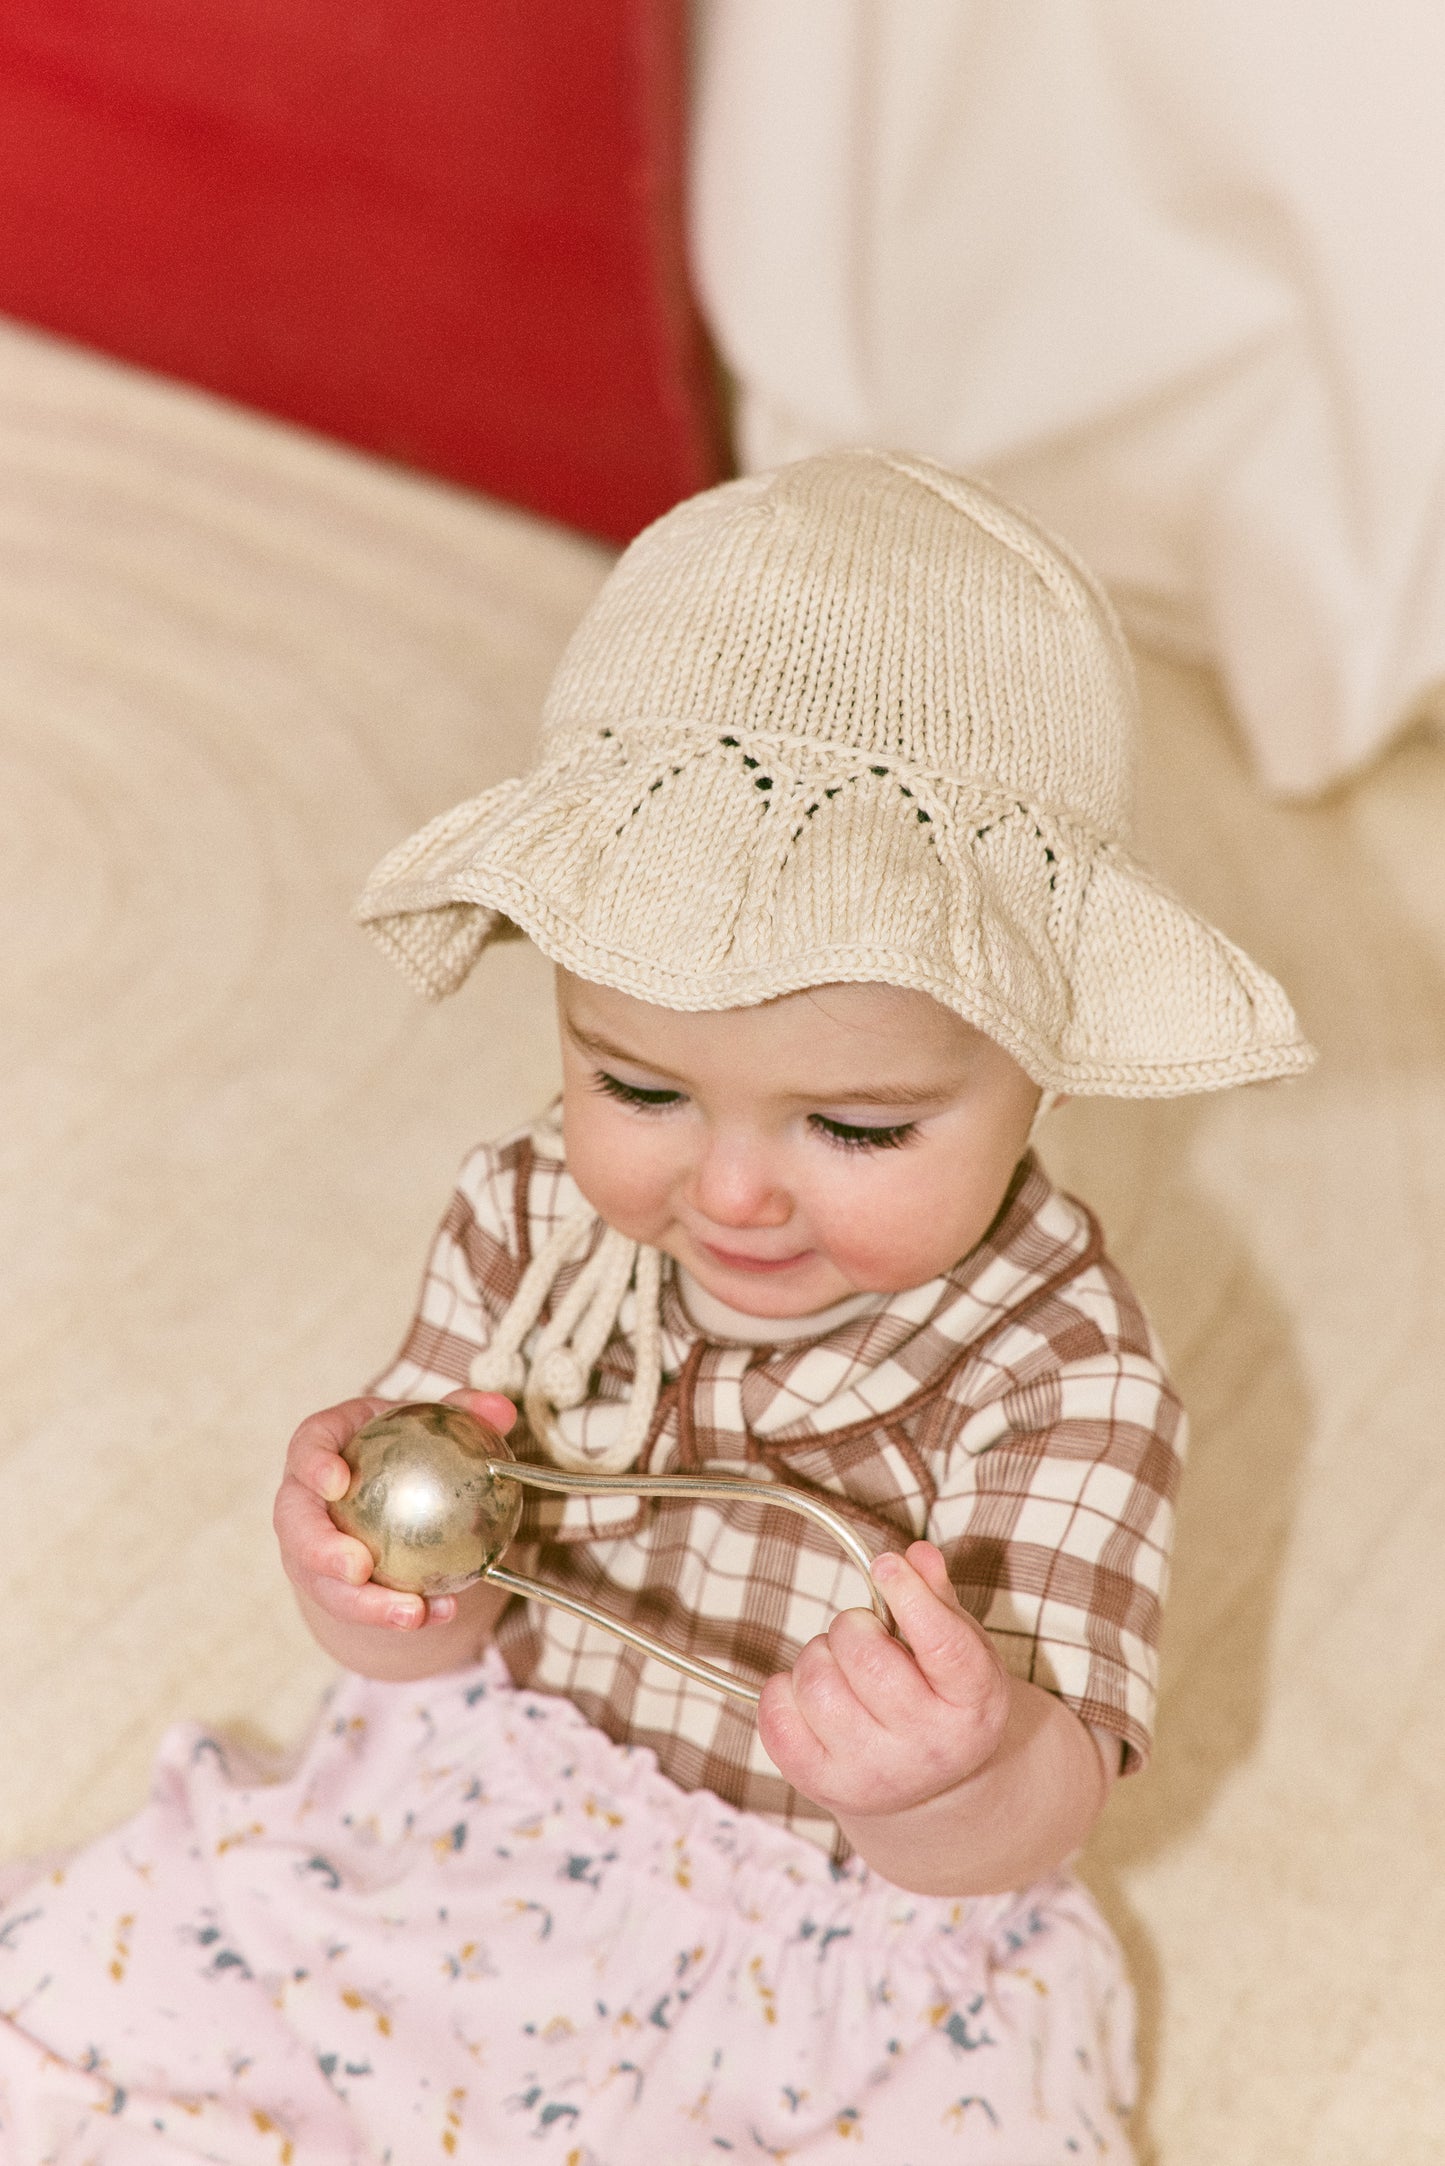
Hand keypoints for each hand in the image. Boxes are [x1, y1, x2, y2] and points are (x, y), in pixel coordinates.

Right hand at [272, 1390, 516, 1634]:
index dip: (313, 1466)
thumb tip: (501, 1410)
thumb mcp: (429, 1420)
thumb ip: (464, 1409)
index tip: (338, 1481)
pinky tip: (442, 1612)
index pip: (306, 1450)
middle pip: (297, 1530)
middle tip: (359, 1570)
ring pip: (325, 1584)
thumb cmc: (404, 1443)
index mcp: (320, 1449)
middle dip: (321, 1553)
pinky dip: (399, 1613)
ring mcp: (311, 1552)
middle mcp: (304, 1504)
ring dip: (366, 1605)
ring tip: (411, 1613)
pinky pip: (361, 1607)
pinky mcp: (333, 1588)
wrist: (386, 1489)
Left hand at [757, 1540, 1010, 1819]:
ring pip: (817, 1685)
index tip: (885, 1565)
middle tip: (860, 1632)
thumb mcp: (960, 1648)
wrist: (931, 1789)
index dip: (911, 1597)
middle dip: (852, 1626)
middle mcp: (927, 1747)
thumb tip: (917, 1554)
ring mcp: (873, 1772)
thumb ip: (938, 1597)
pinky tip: (810, 1695)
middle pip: (869, 1660)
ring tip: (838, 1667)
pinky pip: (777, 1717)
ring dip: (818, 1657)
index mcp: (973, 1705)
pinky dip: (783, 1690)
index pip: (945, 1647)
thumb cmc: (942, 1698)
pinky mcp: (823, 1785)